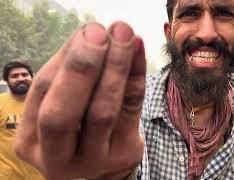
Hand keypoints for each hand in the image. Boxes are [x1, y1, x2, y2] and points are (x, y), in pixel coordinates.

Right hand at [15, 22, 145, 178]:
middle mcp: (57, 157)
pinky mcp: (123, 154)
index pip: (43, 92)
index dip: (65, 60)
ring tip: (124, 36)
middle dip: (81, 68)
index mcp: (31, 140)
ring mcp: (92, 161)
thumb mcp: (65, 102)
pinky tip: (137, 50)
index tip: (87, 31)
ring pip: (101, 112)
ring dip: (114, 68)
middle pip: (62, 113)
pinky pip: (131, 110)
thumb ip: (70, 71)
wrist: (104, 159)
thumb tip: (89, 32)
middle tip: (99, 34)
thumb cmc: (79, 125)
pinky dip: (135, 76)